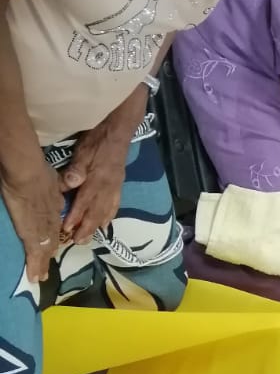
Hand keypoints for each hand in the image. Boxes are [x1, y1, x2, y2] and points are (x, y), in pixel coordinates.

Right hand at [1, 160, 63, 280]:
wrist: (29, 175)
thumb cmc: (39, 171)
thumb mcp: (56, 178)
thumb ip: (62, 184)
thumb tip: (72, 182)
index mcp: (55, 206)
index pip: (54, 224)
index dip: (54, 235)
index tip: (53, 245)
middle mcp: (51, 221)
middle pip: (51, 241)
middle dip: (49, 255)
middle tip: (46, 270)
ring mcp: (41, 229)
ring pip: (44, 250)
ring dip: (42, 264)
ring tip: (40, 277)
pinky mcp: (30, 234)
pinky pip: (34, 253)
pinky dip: (35, 265)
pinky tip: (35, 277)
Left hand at [60, 121, 132, 243]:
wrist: (119, 132)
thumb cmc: (98, 140)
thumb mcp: (83, 152)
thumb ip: (76, 170)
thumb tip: (68, 185)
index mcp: (97, 180)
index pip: (84, 202)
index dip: (76, 216)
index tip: (67, 229)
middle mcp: (108, 188)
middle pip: (96, 212)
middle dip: (86, 228)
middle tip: (78, 242)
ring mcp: (115, 188)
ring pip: (105, 211)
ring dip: (96, 226)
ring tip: (89, 238)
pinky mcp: (118, 186)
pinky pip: (114, 206)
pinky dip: (109, 217)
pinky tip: (105, 224)